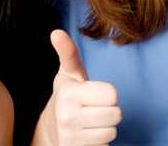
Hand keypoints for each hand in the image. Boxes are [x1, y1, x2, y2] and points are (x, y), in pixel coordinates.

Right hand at [32, 30, 120, 145]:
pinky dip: (100, 141)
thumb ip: (68, 52)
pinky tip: (87, 134)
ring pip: (112, 132)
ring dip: (104, 126)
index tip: (93, 93)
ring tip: (89, 120)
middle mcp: (68, 118)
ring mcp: (71, 139)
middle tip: (92, 107)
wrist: (51, 128)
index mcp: (68, 94)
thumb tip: (56, 32)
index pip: (112, 95)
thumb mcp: (68, 72)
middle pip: (116, 114)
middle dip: (107, 109)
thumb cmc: (66, 95)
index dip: (106, 93)